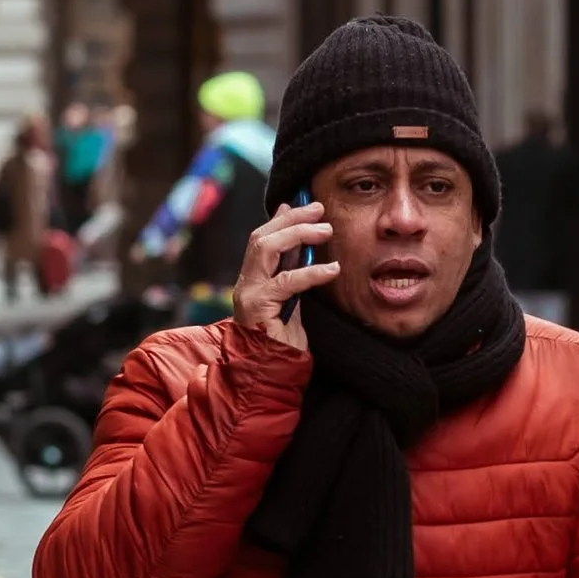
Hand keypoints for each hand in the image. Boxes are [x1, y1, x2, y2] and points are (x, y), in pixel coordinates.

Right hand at [235, 203, 337, 351]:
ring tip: (326, 231)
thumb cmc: (283, 340)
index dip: (282, 217)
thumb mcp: (292, 299)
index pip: (262, 238)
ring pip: (266, 248)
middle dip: (291, 219)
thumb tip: (303, 245)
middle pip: (261, 237)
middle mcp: (246, 283)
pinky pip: (286, 282)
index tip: (304, 203)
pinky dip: (312, 272)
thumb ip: (293, 272)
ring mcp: (248, 294)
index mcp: (252, 279)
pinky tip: (332, 270)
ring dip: (298, 234)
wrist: (270, 374)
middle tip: (319, 210)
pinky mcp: (258, 307)